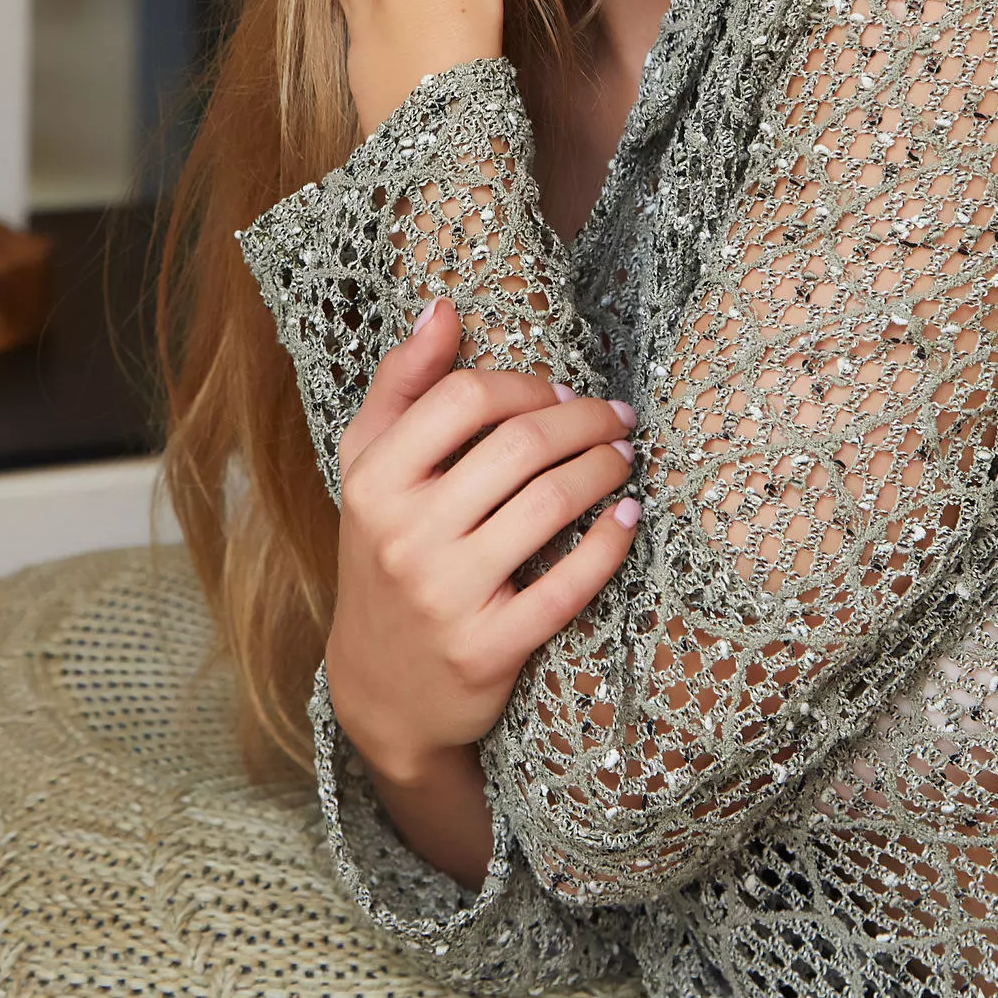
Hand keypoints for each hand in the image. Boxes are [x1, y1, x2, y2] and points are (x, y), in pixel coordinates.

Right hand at [325, 297, 640, 792]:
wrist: (380, 688)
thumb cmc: (384, 552)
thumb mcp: (369, 468)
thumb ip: (401, 384)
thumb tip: (442, 308)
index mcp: (374, 481)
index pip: (464, 398)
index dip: (525, 384)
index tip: (559, 390)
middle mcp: (405, 535)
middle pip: (519, 446)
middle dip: (584, 420)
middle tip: (617, 416)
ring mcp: (447, 595)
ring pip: (551, 506)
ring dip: (604, 469)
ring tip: (626, 457)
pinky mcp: (488, 649)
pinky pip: (569, 585)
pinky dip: (610, 543)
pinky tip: (628, 517)